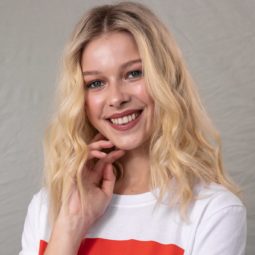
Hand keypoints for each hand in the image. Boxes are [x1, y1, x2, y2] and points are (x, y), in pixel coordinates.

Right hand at [48, 133, 124, 252]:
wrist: (79, 220)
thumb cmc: (91, 210)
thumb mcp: (106, 193)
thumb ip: (109, 179)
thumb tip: (110, 164)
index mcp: (92, 176)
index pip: (103, 161)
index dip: (113, 154)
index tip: (123, 151)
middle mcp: (85, 171)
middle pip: (93, 152)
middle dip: (102, 142)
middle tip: (113, 138)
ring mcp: (79, 170)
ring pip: (86, 151)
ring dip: (98, 144)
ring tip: (109, 143)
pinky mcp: (73, 170)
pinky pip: (81, 157)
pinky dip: (91, 153)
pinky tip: (101, 154)